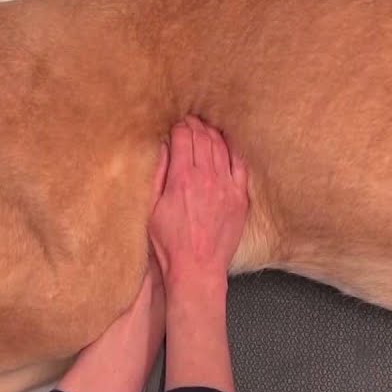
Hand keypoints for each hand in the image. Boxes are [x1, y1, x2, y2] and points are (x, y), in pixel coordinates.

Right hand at [148, 116, 249, 288]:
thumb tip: (160, 147)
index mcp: (182, 178)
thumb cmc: (169, 244)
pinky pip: (240, 164)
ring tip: (205, 128)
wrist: (197, 269)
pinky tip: (228, 144)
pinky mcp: (240, 198)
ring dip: (212, 133)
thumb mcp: (151, 209)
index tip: (174, 126)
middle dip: (194, 125)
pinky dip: (233, 149)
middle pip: (202, 137)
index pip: (182, 137)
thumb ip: (156, 174)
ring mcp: (227, 187)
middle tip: (189, 122)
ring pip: (221, 146)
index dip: (178, 127)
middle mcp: (207, 178)